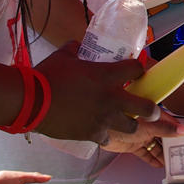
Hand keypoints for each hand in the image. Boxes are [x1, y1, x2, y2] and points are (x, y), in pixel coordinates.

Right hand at [32, 41, 156, 144]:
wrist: (31, 101)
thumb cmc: (47, 76)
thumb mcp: (64, 55)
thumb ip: (76, 49)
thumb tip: (78, 45)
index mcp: (107, 75)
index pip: (136, 70)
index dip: (138, 69)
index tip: (136, 71)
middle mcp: (111, 99)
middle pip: (147, 108)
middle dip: (152, 109)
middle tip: (150, 109)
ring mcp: (103, 119)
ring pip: (131, 127)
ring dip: (130, 123)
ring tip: (124, 121)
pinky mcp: (92, 134)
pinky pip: (107, 138)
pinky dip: (105, 134)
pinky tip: (99, 131)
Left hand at [102, 109, 183, 167]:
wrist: (101, 132)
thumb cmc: (121, 124)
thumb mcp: (148, 127)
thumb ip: (165, 129)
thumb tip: (183, 130)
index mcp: (152, 116)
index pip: (171, 124)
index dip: (180, 132)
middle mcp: (148, 125)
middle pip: (164, 136)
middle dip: (172, 145)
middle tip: (182, 154)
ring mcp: (140, 135)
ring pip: (155, 145)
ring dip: (163, 154)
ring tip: (172, 163)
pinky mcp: (133, 145)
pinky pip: (145, 153)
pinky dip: (151, 158)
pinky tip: (159, 165)